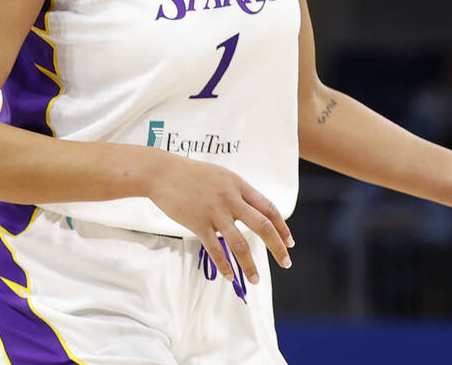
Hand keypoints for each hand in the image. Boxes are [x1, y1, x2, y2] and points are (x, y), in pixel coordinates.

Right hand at [147, 155, 293, 285]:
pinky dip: (225, 265)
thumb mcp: (222, 177)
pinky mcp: (197, 223)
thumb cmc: (192, 174)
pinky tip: (230, 276)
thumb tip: (254, 211)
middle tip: (286, 262)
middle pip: (262, 226)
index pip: (269, 208)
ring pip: (239, 243)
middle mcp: (231, 198)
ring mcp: (215, 211)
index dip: (282, 226)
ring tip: (256, 279)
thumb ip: (238, 193)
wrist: (162, 172)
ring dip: (250, 264)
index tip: (289, 242)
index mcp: (239, 186)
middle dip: (277, 247)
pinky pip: (215, 249)